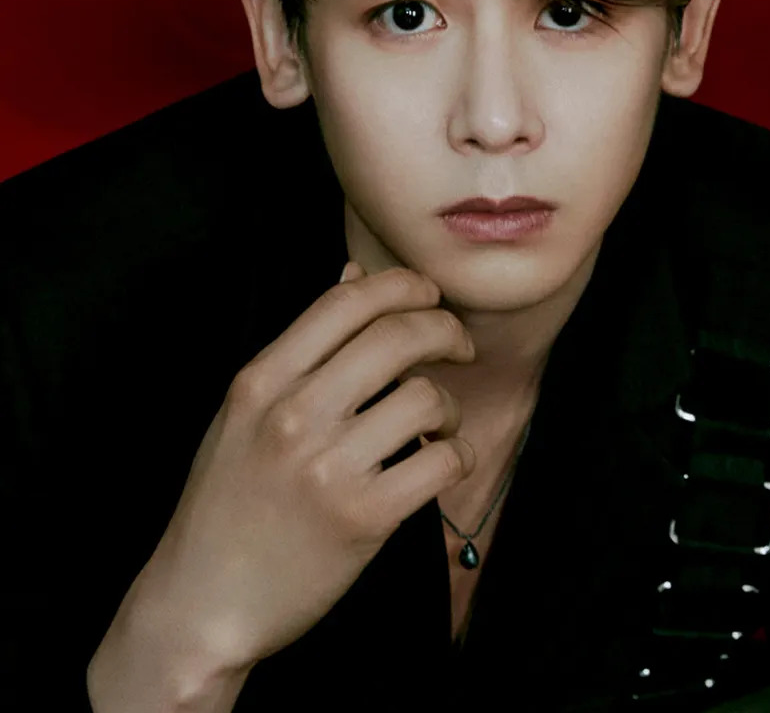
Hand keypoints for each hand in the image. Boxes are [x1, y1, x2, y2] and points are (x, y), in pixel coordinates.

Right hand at [114, 261, 475, 675]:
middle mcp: (292, 414)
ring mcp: (327, 467)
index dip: (401, 285)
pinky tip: (440, 462)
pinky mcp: (362, 519)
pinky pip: (440, 463)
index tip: (428, 295)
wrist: (199, 604)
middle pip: (395, 336)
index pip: (345, 301)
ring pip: (425, 398)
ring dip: (449, 405)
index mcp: (260, 380)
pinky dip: (455, 456)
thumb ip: (301, 347)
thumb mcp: (244, 411)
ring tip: (439, 424)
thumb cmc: (224, 504)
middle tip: (458, 345)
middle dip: (444, 329)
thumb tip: (354, 276)